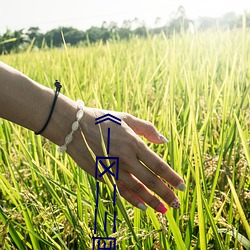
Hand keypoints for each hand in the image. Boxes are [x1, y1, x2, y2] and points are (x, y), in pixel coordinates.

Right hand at [67, 107, 185, 212]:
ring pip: (137, 189)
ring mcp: (113, 168)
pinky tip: (142, 206)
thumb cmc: (102, 120)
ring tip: (164, 210)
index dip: (172, 177)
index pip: (158, 165)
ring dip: (152, 200)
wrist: (75, 127)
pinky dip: (133, 199)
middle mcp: (126, 158)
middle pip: (151, 180)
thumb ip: (147, 128)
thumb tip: (164, 140)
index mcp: (134, 143)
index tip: (182, 186)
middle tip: (177, 203)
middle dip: (166, 193)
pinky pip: (121, 190)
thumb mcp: (127, 118)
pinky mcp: (102, 175)